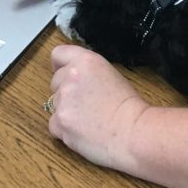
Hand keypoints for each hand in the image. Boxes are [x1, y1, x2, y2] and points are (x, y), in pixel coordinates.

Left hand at [47, 44, 147, 170]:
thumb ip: (87, 71)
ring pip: (54, 104)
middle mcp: (70, 76)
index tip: (63, 74)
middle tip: (85, 104)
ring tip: (88, 121)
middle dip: (66, 92)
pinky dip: (64, 130)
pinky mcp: (60, 122)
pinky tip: (82, 132)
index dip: (60, 66)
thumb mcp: (109, 74)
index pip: (58, 54)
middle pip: (55, 82)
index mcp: (85, 60)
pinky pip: (53, 125)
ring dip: (66, 112)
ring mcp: (63, 99)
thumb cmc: (129, 107)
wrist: (134, 133)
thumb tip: (76, 79)